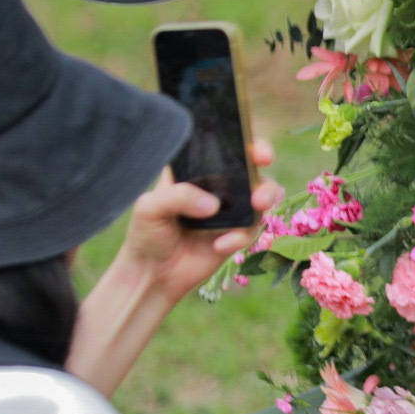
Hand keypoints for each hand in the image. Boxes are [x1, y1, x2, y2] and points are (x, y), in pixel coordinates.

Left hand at [113, 145, 281, 310]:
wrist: (153, 275)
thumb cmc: (147, 234)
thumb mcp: (150, 208)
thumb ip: (178, 197)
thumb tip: (213, 204)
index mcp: (195, 169)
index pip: (222, 145)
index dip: (241, 138)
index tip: (252, 146)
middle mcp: (217, 185)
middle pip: (251, 164)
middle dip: (263, 159)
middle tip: (262, 167)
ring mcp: (231, 209)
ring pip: (263, 194)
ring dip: (267, 195)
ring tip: (257, 205)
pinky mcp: (237, 234)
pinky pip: (252, 229)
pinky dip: (240, 237)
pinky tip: (219, 246)